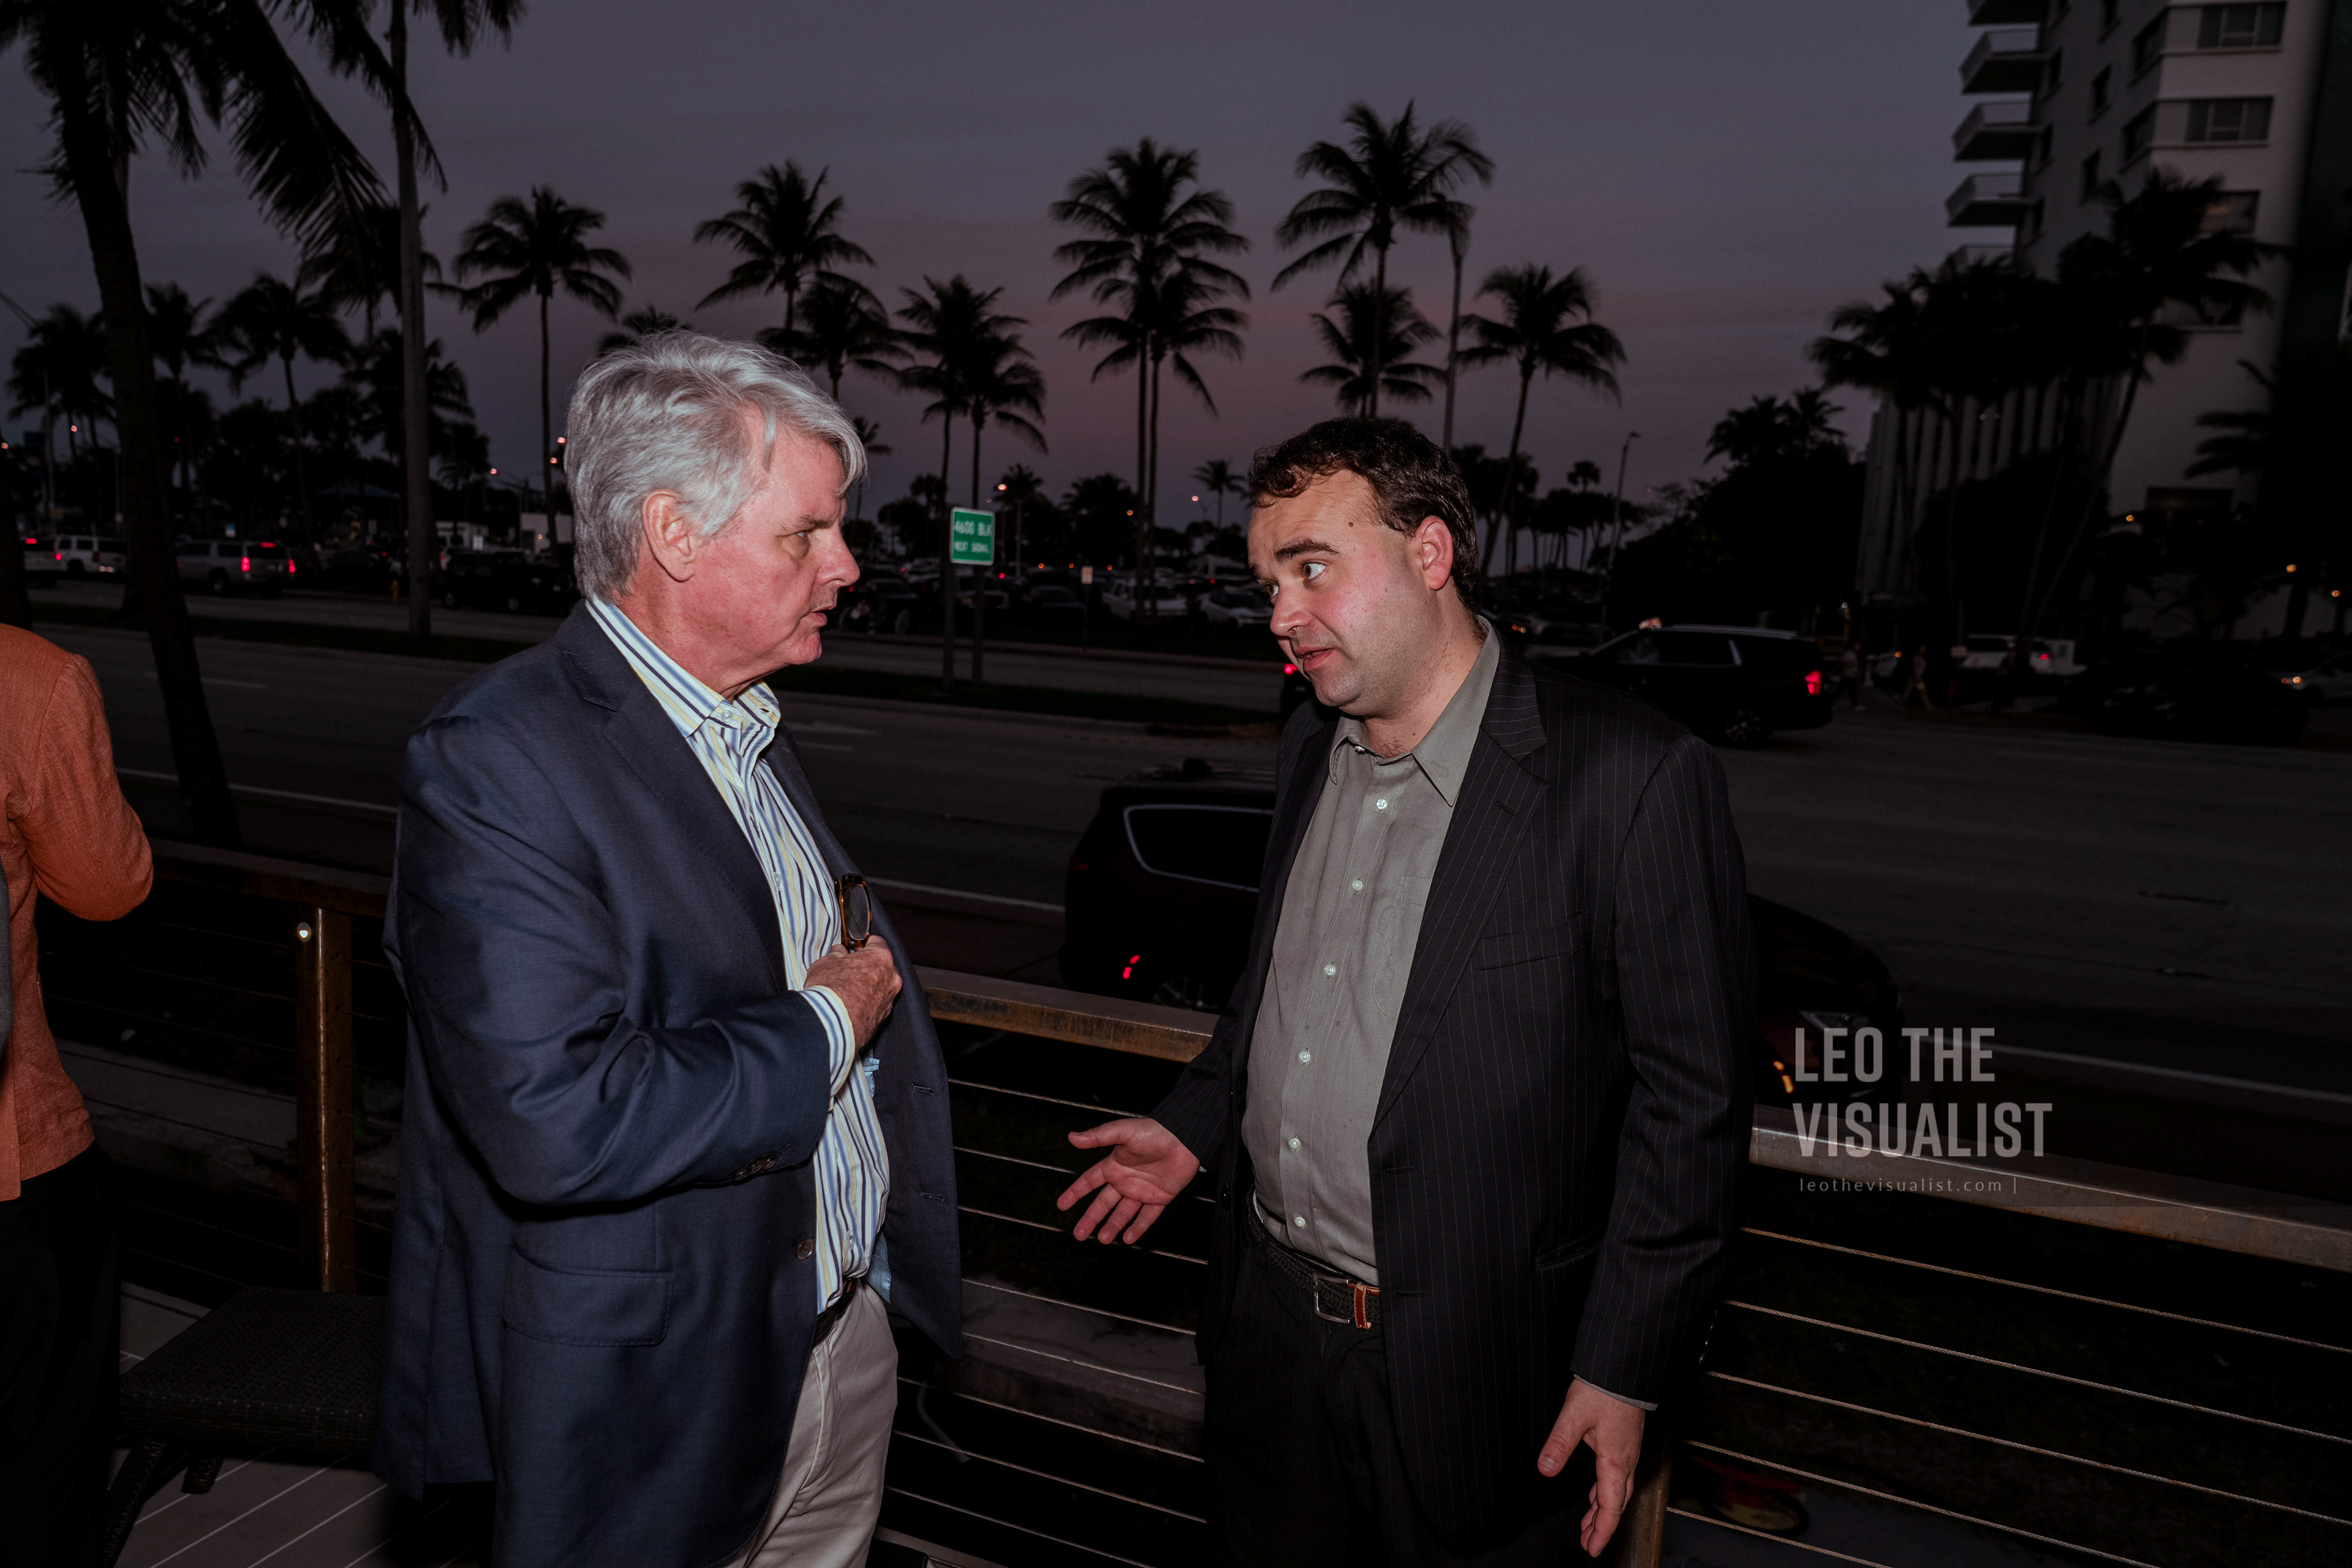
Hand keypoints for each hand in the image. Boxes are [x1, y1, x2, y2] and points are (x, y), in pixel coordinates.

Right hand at [805, 936, 900, 1045]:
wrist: (833, 1024)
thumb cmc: (831, 990)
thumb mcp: (826, 963)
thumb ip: (836, 955)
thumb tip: (838, 953)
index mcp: (880, 957)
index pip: (877, 942)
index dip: (865, 943)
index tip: (857, 946)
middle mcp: (891, 977)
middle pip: (882, 965)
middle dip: (867, 965)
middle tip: (850, 968)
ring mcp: (889, 998)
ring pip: (881, 985)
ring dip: (869, 984)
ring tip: (848, 988)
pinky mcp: (884, 1016)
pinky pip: (877, 1002)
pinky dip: (868, 1001)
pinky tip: (852, 1003)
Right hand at [1055, 1117, 1198, 1244]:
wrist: (1185, 1139)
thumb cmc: (1155, 1131)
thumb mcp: (1124, 1131)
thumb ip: (1098, 1136)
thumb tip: (1072, 1137)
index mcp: (1114, 1165)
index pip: (1089, 1181)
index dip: (1075, 1193)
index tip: (1061, 1205)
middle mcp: (1126, 1180)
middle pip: (1103, 1203)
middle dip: (1090, 1219)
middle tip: (1078, 1235)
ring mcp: (1142, 1190)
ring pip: (1123, 1213)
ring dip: (1112, 1227)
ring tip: (1102, 1240)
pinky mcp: (1160, 1197)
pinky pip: (1147, 1216)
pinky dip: (1138, 1228)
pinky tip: (1128, 1239)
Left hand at [1538, 1377, 1647, 1557]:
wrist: (1622, 1371)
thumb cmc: (1603, 1390)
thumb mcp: (1574, 1415)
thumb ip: (1559, 1444)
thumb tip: (1545, 1469)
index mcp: (1615, 1460)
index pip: (1611, 1506)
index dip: (1602, 1530)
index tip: (1593, 1548)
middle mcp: (1625, 1461)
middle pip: (1616, 1504)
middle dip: (1603, 1527)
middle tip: (1590, 1546)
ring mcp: (1626, 1453)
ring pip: (1617, 1492)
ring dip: (1604, 1512)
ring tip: (1591, 1528)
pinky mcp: (1623, 1444)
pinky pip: (1616, 1478)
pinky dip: (1606, 1494)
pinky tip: (1597, 1497)